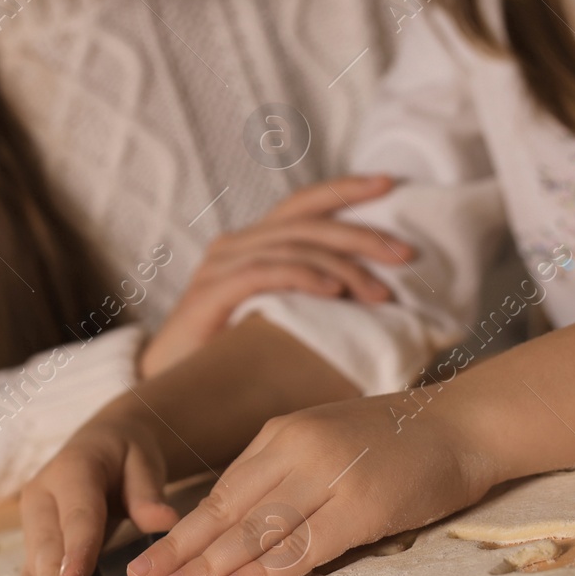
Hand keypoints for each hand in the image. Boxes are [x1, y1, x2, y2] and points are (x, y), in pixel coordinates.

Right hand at [4, 410, 179, 575]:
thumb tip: (163, 520)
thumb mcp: (143, 461)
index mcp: (73, 470)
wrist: (104, 443)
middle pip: (50, 541)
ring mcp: (34, 515)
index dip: (77, 547)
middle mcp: (44, 492)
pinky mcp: (34, 534)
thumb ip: (147, 491)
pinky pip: (32, 562)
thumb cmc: (126, 454)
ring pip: (37, 556)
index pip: (78, 515)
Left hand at [124, 395, 490, 575]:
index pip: (222, 491)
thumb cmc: (395, 442)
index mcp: (282, 435)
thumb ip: (283, 475)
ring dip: (213, 565)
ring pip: (258, 528)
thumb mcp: (324, 442)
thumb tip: (237, 527)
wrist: (462, 424)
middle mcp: (297, 450)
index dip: (184, 530)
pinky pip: (305, 545)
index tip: (150, 558)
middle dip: (182, 550)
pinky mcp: (362, 506)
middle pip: (228, 510)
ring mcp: (329, 477)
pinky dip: (268, 570)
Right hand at [139, 175, 415, 377]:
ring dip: (342, 267)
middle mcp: (234, 246)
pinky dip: (302, 276)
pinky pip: (263, 273)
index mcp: (252, 245)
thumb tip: (380, 300)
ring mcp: (219, 267)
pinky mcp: (209, 294)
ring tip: (379, 293)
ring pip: (291, 247)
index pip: (303, 205)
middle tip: (405, 255)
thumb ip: (314, 302)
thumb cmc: (232, 360)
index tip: (390, 183)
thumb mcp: (281, 320)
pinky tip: (332, 291)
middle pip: (306, 224)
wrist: (169, 393)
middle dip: (361, 235)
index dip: (345, 190)